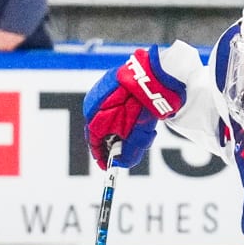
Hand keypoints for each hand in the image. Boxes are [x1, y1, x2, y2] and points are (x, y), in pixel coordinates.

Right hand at [84, 48, 180, 168]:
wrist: (151, 78)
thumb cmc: (141, 108)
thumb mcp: (137, 137)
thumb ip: (129, 154)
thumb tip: (122, 164)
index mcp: (93, 120)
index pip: (94, 143)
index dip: (102, 156)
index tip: (108, 165)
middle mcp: (91, 105)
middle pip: (100, 131)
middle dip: (115, 142)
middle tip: (126, 150)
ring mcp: (99, 92)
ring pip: (107, 117)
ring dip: (120, 128)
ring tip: (139, 131)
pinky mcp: (109, 82)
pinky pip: (111, 104)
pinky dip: (121, 114)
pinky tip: (137, 115)